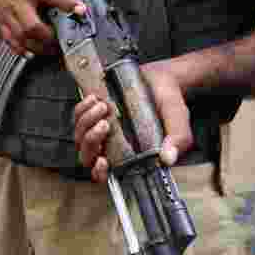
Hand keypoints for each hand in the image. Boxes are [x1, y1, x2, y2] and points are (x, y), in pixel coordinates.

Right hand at [0, 0, 86, 55]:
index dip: (65, 2)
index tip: (80, 9)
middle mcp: (16, 2)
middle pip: (32, 25)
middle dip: (49, 36)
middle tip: (64, 38)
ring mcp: (8, 16)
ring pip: (22, 38)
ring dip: (39, 46)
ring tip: (53, 49)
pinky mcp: (2, 25)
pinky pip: (10, 42)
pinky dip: (22, 50)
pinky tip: (33, 53)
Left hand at [72, 59, 193, 183]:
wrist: (161, 79)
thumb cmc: (168, 104)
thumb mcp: (177, 121)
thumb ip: (177, 140)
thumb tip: (168, 159)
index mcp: (128, 156)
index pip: (105, 175)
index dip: (99, 172)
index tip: (103, 161)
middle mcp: (110, 146)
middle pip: (86, 156)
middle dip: (91, 140)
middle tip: (106, 123)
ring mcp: (99, 130)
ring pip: (79, 136)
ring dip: (87, 121)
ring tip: (104, 105)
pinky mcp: (92, 114)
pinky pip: (77, 116)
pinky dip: (82, 108)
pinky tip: (95, 98)